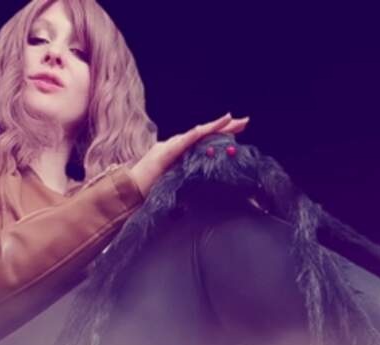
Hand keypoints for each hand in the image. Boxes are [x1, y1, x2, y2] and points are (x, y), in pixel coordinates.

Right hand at [128, 113, 249, 196]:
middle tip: (245, 120)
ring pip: (196, 134)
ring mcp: (172, 147)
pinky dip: (193, 135)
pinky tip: (203, 129)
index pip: (207, 139)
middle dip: (226, 126)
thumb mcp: (179, 179)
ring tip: (229, 119)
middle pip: (206, 133)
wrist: (134, 190)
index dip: (224, 132)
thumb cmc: (154, 186)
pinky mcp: (165, 153)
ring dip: (213, 126)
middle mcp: (180, 145)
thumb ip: (190, 174)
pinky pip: (182, 142)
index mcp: (185, 151)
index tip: (241, 128)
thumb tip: (205, 178)